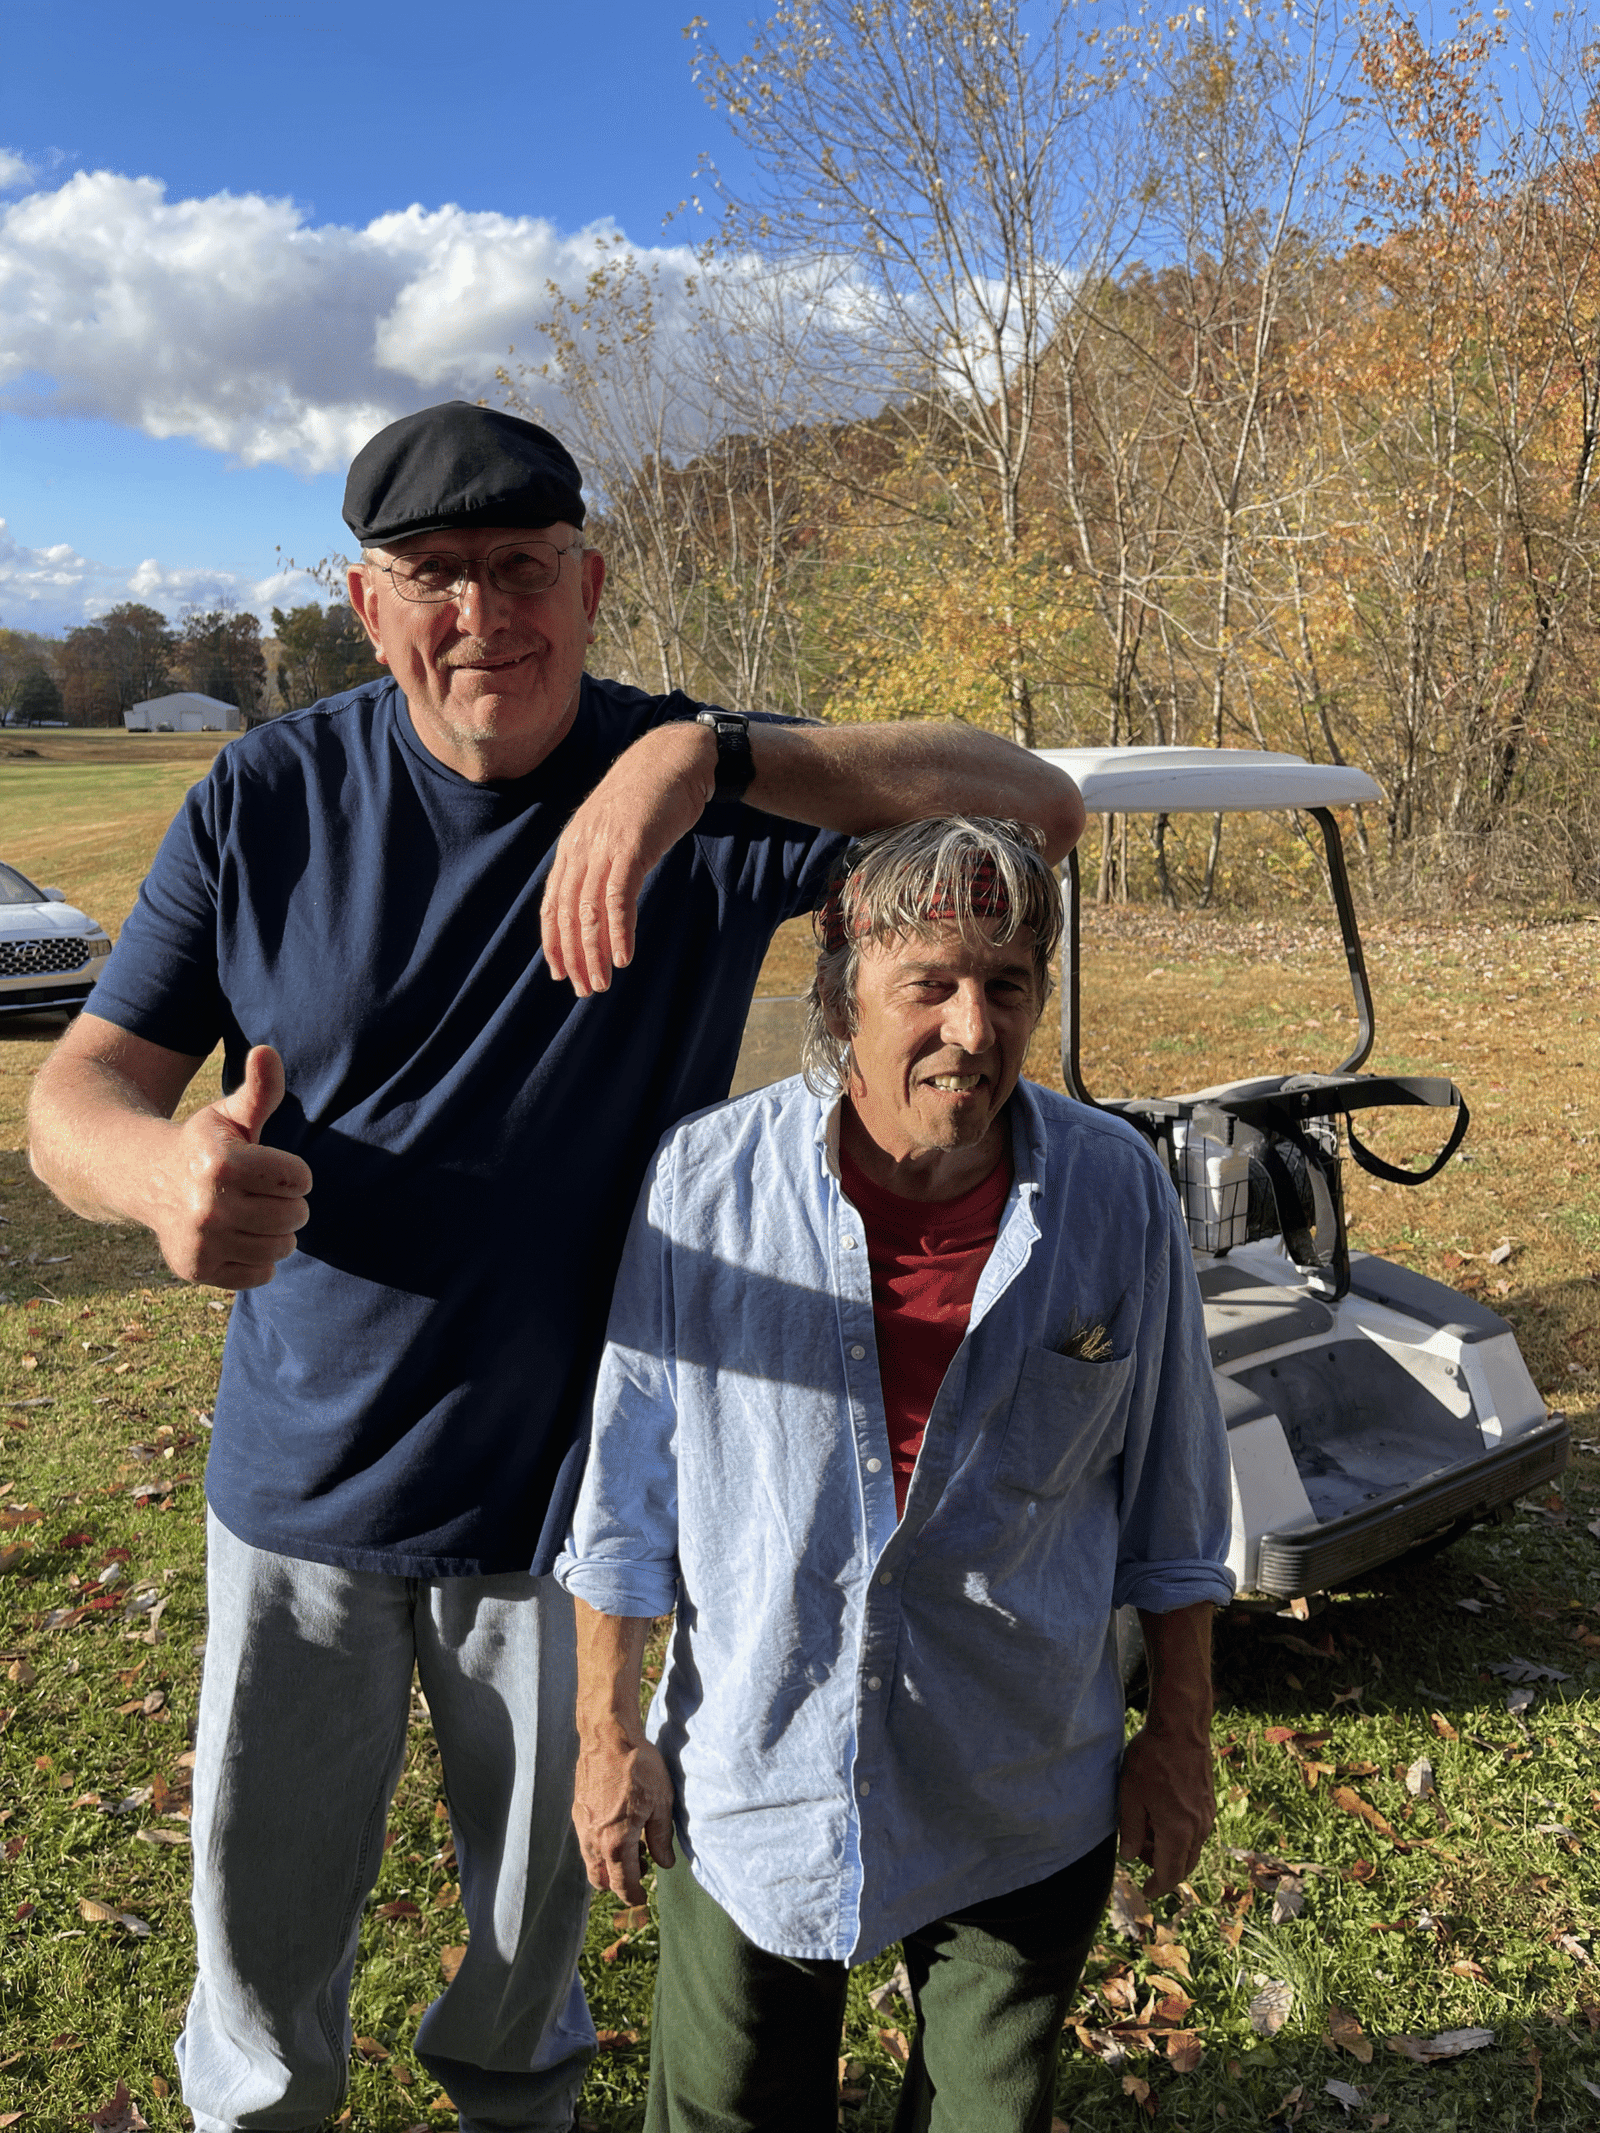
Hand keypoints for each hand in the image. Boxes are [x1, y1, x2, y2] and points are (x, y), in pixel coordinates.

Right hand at [153, 1045, 311, 1288]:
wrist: (147, 1179)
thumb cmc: (205, 1144)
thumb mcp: (231, 1114)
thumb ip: (259, 1088)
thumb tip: (267, 1050)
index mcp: (223, 1163)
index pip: (300, 1178)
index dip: (291, 1172)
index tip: (268, 1166)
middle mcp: (209, 1206)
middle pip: (295, 1215)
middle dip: (287, 1202)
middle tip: (259, 1192)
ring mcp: (201, 1242)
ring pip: (282, 1247)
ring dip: (277, 1231)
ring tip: (252, 1214)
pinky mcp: (197, 1269)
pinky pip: (262, 1274)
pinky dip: (259, 1259)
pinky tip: (236, 1237)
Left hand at [541, 723, 715, 995]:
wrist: (674, 759)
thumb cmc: (649, 798)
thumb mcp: (614, 830)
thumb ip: (601, 860)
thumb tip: (597, 896)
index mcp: (572, 846)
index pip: (552, 903)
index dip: (553, 941)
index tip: (560, 972)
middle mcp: (581, 848)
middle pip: (566, 913)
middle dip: (573, 955)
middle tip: (583, 988)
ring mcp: (604, 847)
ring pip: (589, 910)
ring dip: (594, 951)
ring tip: (601, 981)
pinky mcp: (632, 846)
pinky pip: (619, 897)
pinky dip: (619, 930)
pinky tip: (623, 956)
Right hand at [572, 1731, 676, 1905]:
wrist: (608, 1737)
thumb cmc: (639, 1768)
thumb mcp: (660, 1803)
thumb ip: (661, 1838)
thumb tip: (665, 1863)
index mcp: (616, 1843)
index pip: (622, 1884)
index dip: (633, 1896)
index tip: (642, 1899)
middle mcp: (593, 1840)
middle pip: (600, 1879)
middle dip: (618, 1884)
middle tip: (640, 1873)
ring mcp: (582, 1825)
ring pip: (591, 1862)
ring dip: (608, 1865)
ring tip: (632, 1848)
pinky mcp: (577, 1811)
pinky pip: (586, 1842)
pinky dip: (599, 1847)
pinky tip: (617, 1829)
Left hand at [1117, 1716, 1216, 1900]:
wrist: (1181, 1729)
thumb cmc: (1151, 1760)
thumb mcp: (1130, 1795)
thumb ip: (1129, 1830)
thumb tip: (1128, 1857)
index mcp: (1177, 1832)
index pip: (1170, 1873)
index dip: (1157, 1886)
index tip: (1146, 1891)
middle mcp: (1197, 1829)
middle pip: (1184, 1865)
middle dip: (1162, 1868)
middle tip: (1138, 1853)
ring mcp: (1206, 1816)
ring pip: (1191, 1849)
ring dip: (1171, 1851)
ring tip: (1146, 1831)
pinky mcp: (1208, 1803)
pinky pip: (1196, 1832)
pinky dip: (1180, 1836)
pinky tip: (1161, 1817)